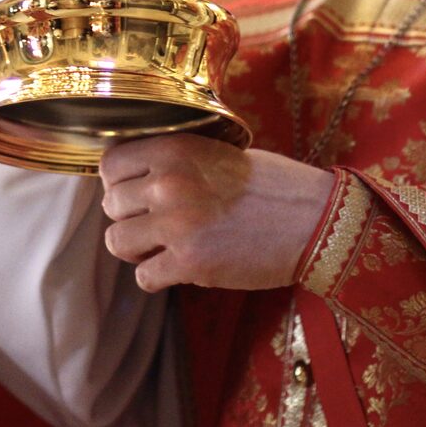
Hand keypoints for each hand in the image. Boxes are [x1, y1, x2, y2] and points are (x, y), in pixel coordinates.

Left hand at [99, 135, 336, 292]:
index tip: (134, 194)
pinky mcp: (190, 264)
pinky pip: (143, 276)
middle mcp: (167, 184)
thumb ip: (175, 161)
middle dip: (129, 217)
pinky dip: (156, 276)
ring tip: (161, 248)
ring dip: (135, 249)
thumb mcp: (218, 151)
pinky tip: (177, 269)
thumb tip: (137, 177)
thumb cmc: (272, 185)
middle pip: (111, 206)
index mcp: (173, 149)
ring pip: (117, 242)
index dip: (118, 183)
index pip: (110, 166)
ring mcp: (176, 225)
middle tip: (154, 224)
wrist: (315, 221)